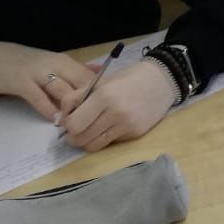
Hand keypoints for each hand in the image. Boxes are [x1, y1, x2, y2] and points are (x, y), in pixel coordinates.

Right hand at [0, 41, 95, 122]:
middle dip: (88, 103)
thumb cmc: (21, 64)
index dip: (99, 94)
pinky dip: (48, 109)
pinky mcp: (21, 83)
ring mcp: (38, 72)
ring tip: (75, 124)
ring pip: (63, 90)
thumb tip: (94, 79)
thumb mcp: (49, 65)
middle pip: (81, 84)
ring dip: (70, 109)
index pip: (90, 77)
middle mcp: (55, 64)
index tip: (103, 110)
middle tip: (91, 121)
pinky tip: (54, 120)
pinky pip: (39, 98)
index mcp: (64, 60)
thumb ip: (69, 74)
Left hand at [58, 60, 178, 152]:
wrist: (163, 79)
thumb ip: (77, 98)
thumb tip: (61, 118)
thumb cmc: (129, 77)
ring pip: (93, 146)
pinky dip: (104, 138)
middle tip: (77, 128)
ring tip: (90, 130)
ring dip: (87, 140)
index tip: (69, 119)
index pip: (74, 124)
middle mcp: (115, 113)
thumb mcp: (101, 82)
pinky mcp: (135, 134)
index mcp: (104, 96)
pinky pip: (110, 143)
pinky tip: (110, 126)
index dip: (67, 125)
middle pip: (81, 138)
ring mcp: (126, 126)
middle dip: (74, 136)